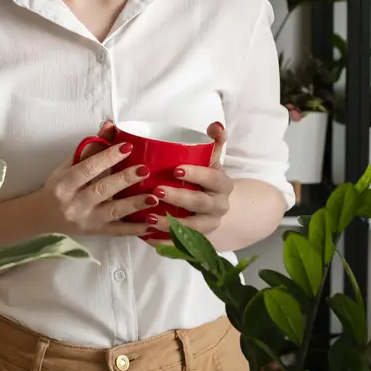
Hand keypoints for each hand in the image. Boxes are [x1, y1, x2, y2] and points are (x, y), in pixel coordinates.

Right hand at [36, 121, 158, 237]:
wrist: (45, 217)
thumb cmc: (59, 187)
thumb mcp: (69, 166)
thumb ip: (91, 148)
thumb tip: (110, 126)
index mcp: (64, 184)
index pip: (88, 169)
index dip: (107, 157)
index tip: (127, 147)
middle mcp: (74, 204)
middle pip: (102, 190)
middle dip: (124, 180)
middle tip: (144, 170)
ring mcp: (86, 221)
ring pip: (113, 212)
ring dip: (134, 205)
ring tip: (154, 198)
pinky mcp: (96, 232)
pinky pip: (118, 231)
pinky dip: (135, 229)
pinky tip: (152, 224)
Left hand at [149, 122, 233, 236]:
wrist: (218, 206)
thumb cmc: (207, 179)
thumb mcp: (213, 160)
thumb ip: (214, 141)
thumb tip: (215, 125)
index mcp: (223, 185)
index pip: (212, 178)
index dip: (196, 174)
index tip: (176, 169)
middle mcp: (219, 206)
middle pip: (200, 203)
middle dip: (178, 198)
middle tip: (156, 191)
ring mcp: (208, 225)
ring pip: (191, 228)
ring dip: (170, 224)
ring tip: (149, 218)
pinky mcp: (198, 240)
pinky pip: (181, 245)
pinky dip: (164, 243)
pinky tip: (147, 238)